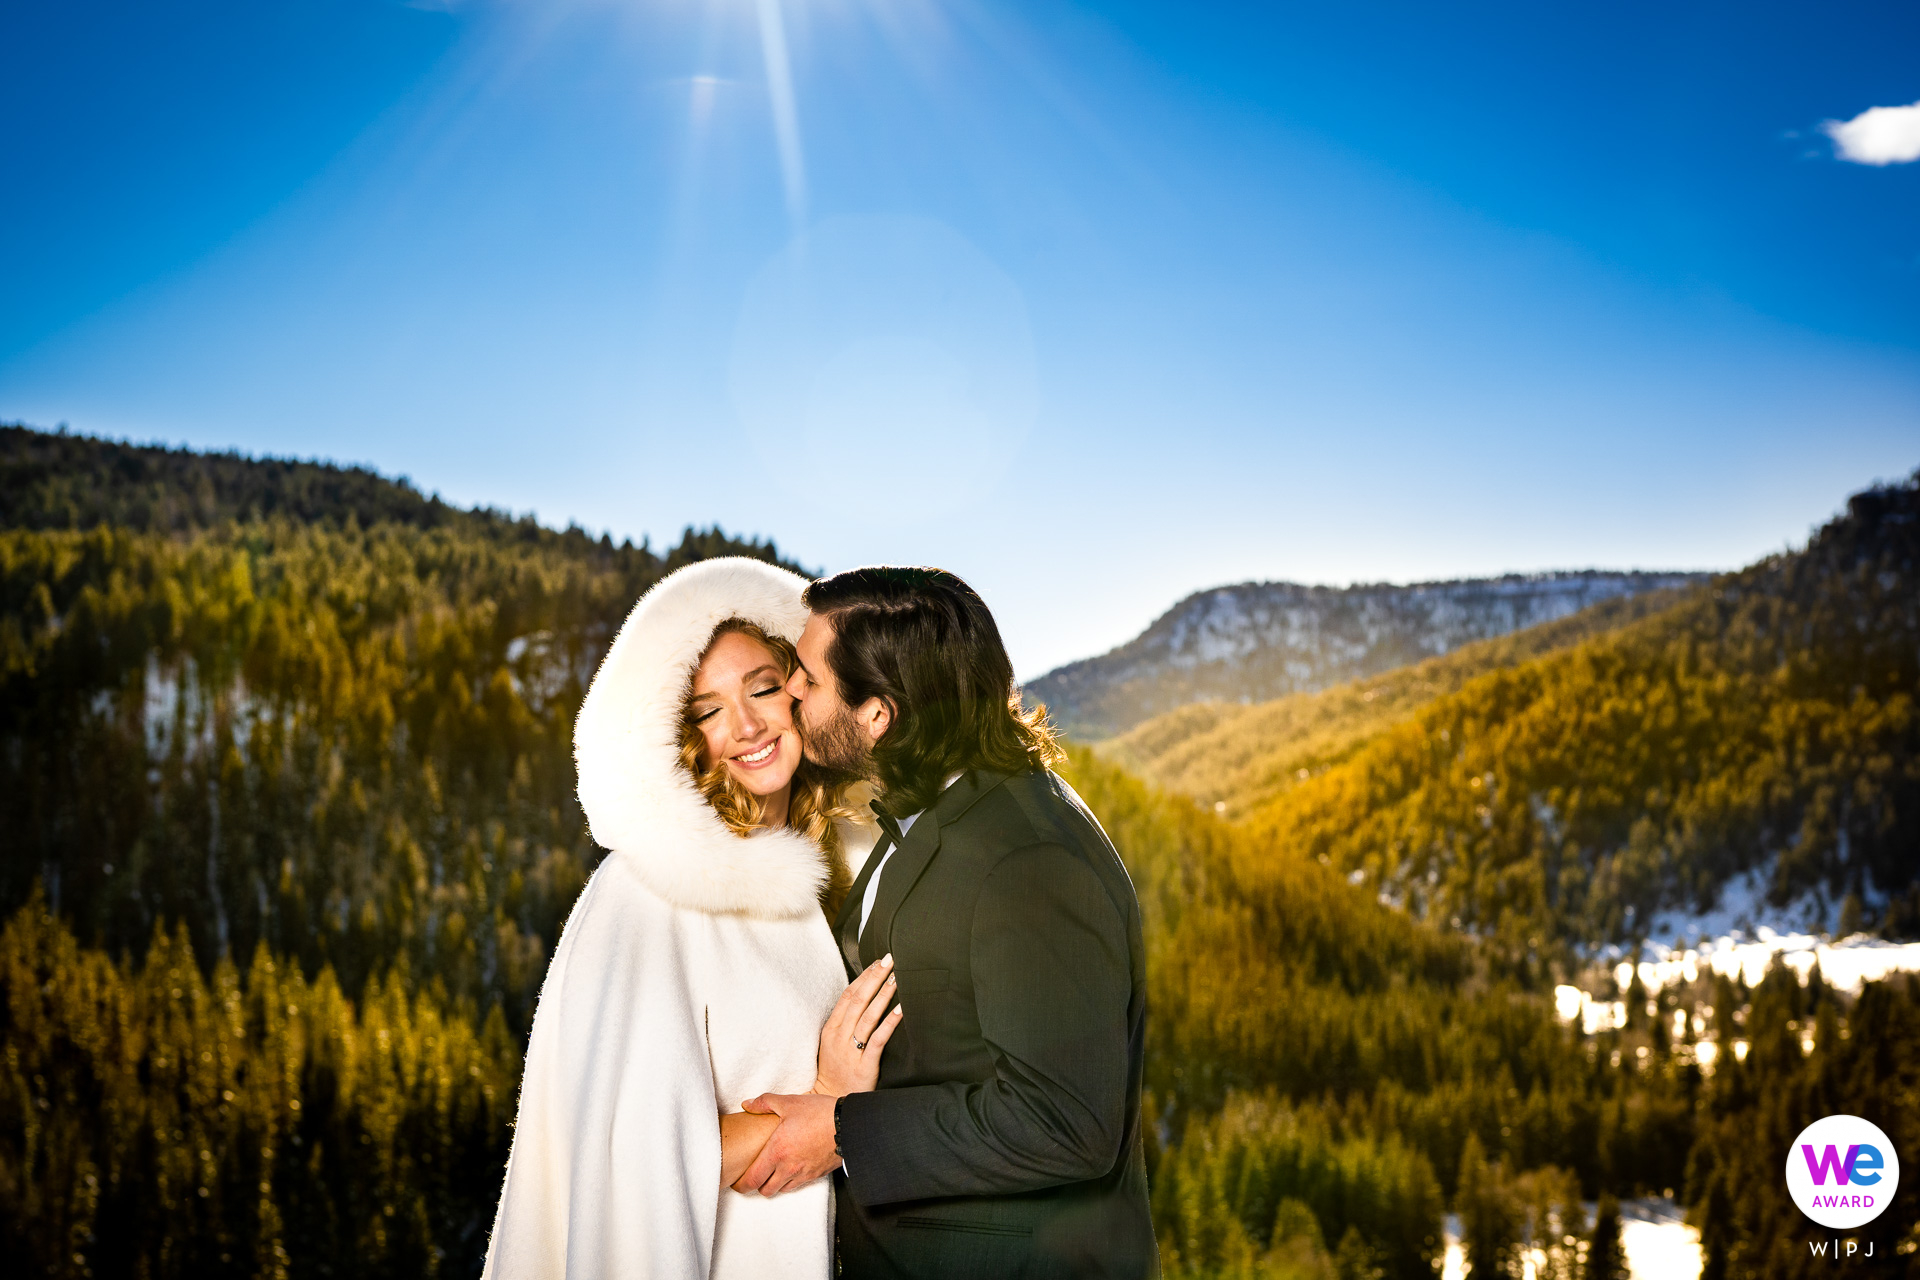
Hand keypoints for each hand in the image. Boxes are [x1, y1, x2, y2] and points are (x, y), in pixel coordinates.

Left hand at [734, 1092, 840, 1195]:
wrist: (849, 1124)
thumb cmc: (820, 1113)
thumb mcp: (789, 1102)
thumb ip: (764, 1103)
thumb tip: (747, 1104)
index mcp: (777, 1152)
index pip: (752, 1179)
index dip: (740, 1184)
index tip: (736, 1180)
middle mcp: (788, 1168)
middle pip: (764, 1190)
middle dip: (756, 1185)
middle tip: (753, 1175)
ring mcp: (803, 1174)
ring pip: (780, 1190)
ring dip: (773, 1184)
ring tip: (771, 1171)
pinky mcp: (815, 1175)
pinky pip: (797, 1186)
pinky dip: (789, 1181)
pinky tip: (789, 1168)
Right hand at [812, 954, 904, 1096]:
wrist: (831, 1103)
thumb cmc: (835, 1071)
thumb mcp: (832, 1043)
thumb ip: (846, 1022)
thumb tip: (864, 998)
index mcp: (831, 1029)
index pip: (847, 996)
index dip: (863, 977)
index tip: (877, 962)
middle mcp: (840, 1036)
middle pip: (858, 1000)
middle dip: (875, 978)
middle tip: (890, 960)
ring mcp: (851, 1050)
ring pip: (868, 1016)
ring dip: (884, 994)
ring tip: (897, 978)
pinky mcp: (864, 1065)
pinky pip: (878, 1039)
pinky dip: (890, 1022)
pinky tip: (901, 1010)